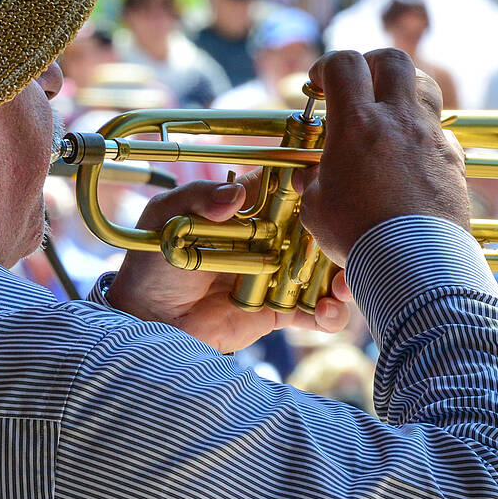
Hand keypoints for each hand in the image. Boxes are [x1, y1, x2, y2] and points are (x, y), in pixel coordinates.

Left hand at [106, 176, 352, 353]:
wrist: (147, 319)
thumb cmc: (151, 262)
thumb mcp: (167, 219)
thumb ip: (197, 201)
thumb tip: (234, 195)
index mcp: (247, 208)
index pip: (287, 184)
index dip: (312, 179)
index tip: (330, 180)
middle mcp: (270, 237)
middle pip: (318, 227)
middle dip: (340, 230)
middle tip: (350, 235)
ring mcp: (279, 274)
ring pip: (326, 269)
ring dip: (344, 273)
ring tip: (345, 283)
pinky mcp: (280, 310)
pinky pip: (315, 311)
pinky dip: (330, 312)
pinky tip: (326, 310)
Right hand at [296, 50, 470, 264]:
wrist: (414, 263)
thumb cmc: (358, 236)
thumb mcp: (316, 208)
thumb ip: (313, 181)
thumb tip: (311, 176)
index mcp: (356, 123)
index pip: (343, 64)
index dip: (326, 65)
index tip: (318, 83)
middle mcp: (398, 120)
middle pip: (393, 60)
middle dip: (372, 64)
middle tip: (360, 83)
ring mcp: (430, 137)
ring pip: (426, 87)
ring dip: (405, 90)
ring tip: (390, 110)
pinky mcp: (454, 159)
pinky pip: (442, 132)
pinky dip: (425, 135)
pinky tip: (412, 157)